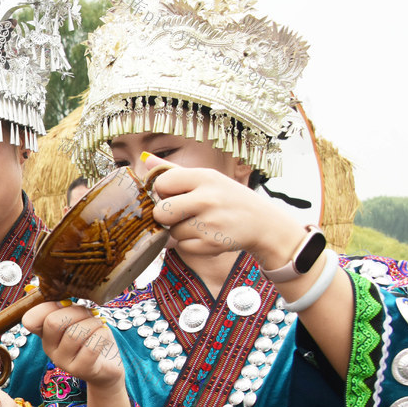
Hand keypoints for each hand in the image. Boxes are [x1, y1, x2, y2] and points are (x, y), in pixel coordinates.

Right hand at [23, 301, 124, 388]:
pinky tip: (103, 335)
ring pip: (74, 334)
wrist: (108, 365)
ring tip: (98, 325)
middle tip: (89, 314)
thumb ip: (66, 307)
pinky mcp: (80, 370)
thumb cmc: (92, 336)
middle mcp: (49, 348)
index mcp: (44, 333)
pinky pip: (90, 347)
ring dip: (92, 324)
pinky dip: (101, 335)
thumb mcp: (77, 318)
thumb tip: (59, 293)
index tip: (67, 304)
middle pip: (53, 322)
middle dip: (77, 312)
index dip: (48, 306)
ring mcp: (62, 361)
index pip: (29, 319)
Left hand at [144, 153, 302, 266]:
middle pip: (160, 212)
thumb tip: (144, 159)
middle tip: (181, 213)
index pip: (161, 184)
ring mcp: (210, 223)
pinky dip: (190, 244)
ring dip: (180, 230)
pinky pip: (182, 247)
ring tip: (200, 223)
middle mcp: (207, 198)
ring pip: (171, 232)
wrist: (263, 223)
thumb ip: (174, 170)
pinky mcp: (211, 244)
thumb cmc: (228, 198)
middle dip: (165, 215)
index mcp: (204, 176)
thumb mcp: (207, 178)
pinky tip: (206, 235)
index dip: (162, 192)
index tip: (174, 194)